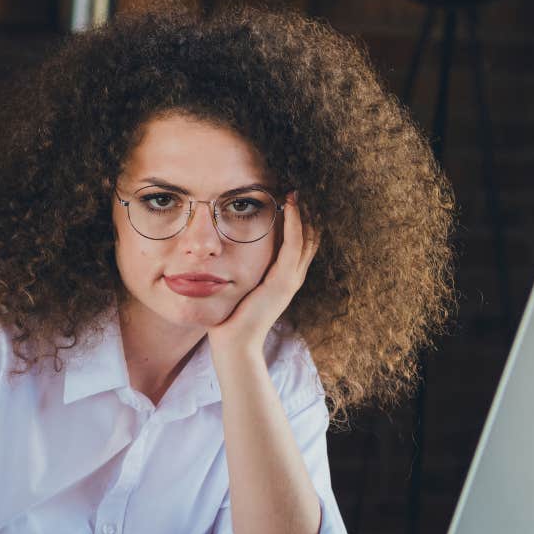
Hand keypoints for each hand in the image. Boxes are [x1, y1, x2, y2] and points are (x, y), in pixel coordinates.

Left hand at [207, 192, 318, 356]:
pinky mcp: (283, 282)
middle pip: (308, 238)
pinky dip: (294, 224)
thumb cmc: (231, 318)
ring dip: (303, 214)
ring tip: (297, 193)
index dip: (299, 222)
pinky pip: (293, 246)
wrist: (235, 344)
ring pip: (305, 238)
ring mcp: (290, 280)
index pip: (299, 244)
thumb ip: (241, 271)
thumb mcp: (240, 288)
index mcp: (283, 279)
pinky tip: (290, 206)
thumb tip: (225, 255)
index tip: (291, 200)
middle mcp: (292, 278)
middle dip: (306, 214)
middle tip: (299, 190)